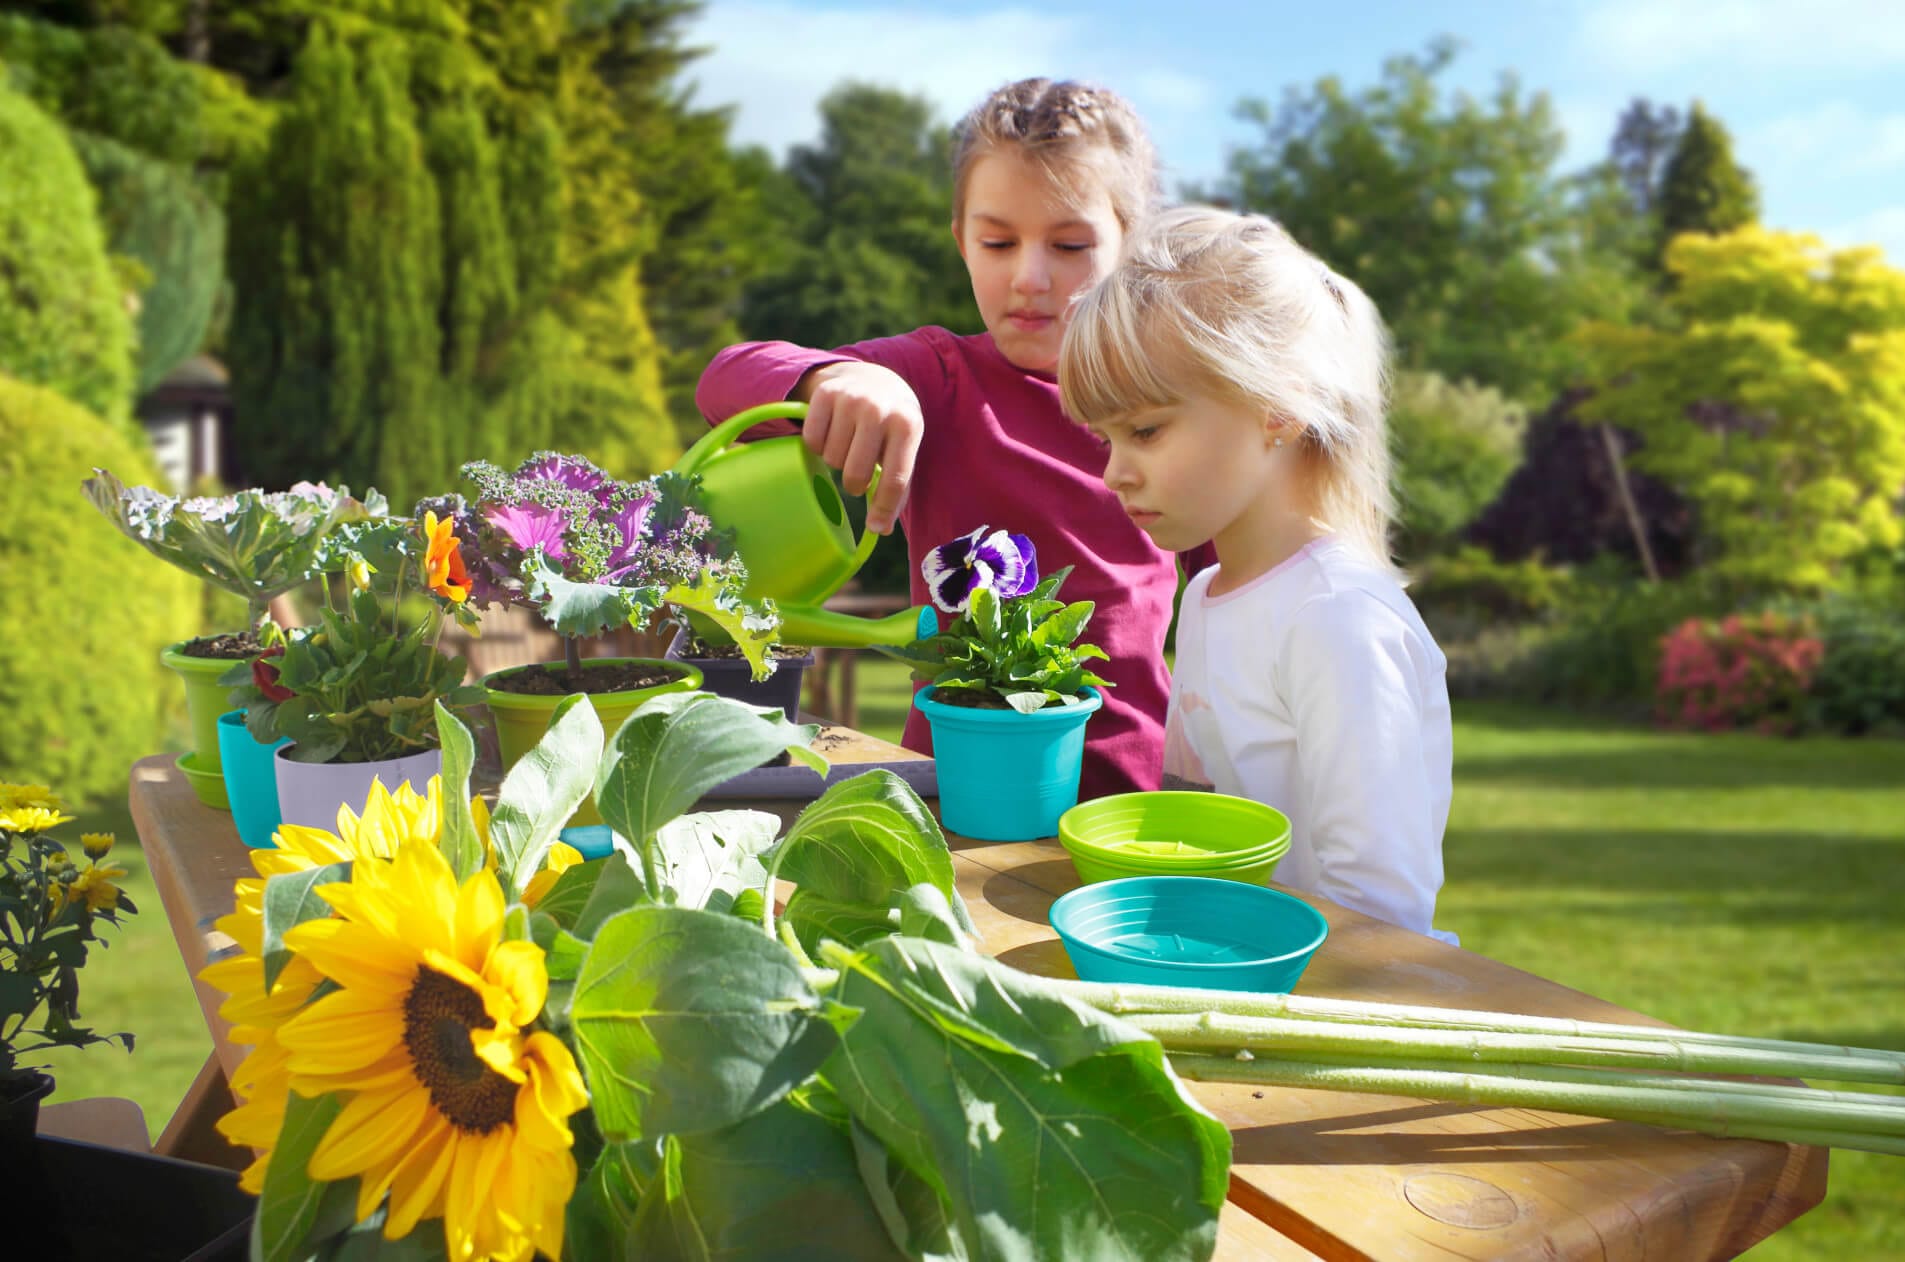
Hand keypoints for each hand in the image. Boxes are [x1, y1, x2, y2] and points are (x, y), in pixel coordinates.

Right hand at [797, 362, 920, 533]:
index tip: (875, 527)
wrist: (875, 378)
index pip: (895, 479)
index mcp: (907, 426)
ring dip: (837, 460)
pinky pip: (812, 440)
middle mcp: (879, 410)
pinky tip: (832, 433)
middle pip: (855, 474)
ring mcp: (850, 399)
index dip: (883, 508)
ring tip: (848, 445)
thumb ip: (896, 488)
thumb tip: (881, 529)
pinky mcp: (824, 394)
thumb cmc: (892, 425)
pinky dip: (818, 445)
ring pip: (831, 459)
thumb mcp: (904, 449)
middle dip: (855, 483)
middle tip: (858, 474)